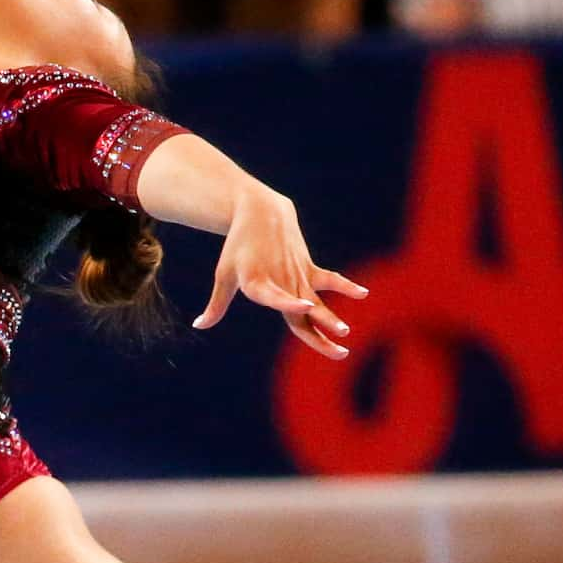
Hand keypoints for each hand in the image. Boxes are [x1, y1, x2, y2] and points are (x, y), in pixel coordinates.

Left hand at [195, 185, 364, 360]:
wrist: (259, 211)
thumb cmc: (237, 247)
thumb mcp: (224, 275)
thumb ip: (216, 305)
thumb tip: (199, 326)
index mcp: (257, 283)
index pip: (274, 296)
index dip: (289, 302)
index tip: (305, 307)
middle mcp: (280, 281)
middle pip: (301, 314)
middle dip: (319, 334)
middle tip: (338, 351)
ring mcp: (296, 274)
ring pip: (316, 303)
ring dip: (332, 319)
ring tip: (345, 334)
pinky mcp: (307, 267)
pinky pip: (328, 279)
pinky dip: (344, 285)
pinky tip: (363, 294)